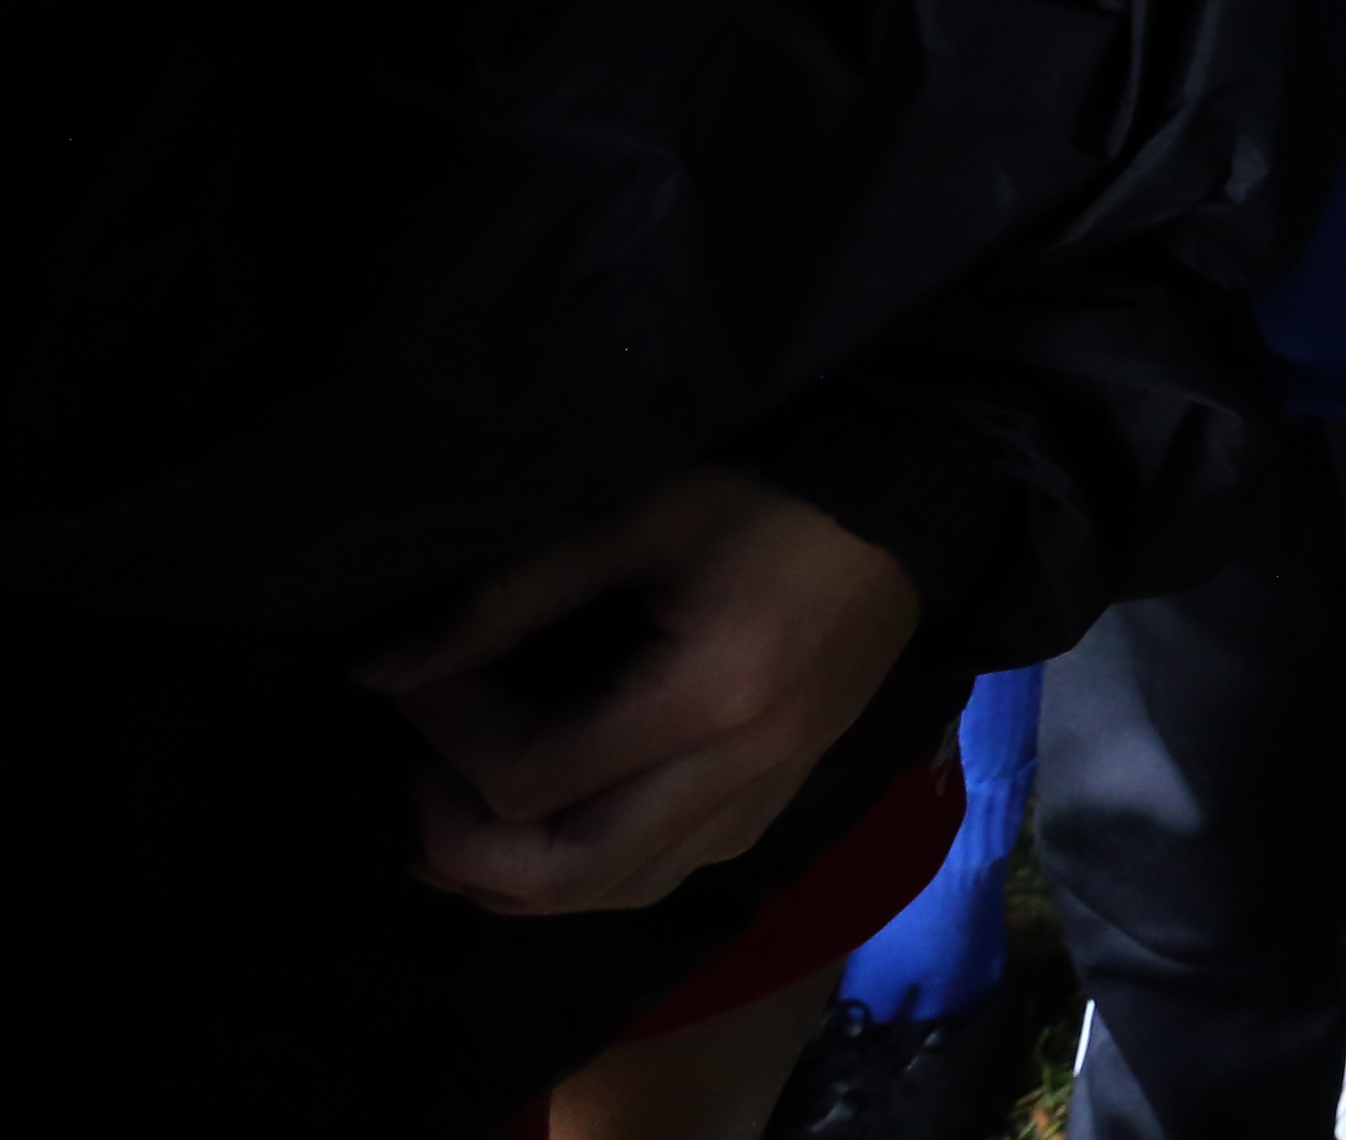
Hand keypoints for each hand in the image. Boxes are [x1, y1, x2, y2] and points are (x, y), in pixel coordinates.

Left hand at [362, 467, 922, 914]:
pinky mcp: (775, 801)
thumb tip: (383, 669)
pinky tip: (551, 829)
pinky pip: (665, 877)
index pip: (534, 777)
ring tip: (460, 823)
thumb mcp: (635, 524)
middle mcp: (734, 774)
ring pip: (615, 894)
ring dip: (517, 882)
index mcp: (704, 701)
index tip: (415, 681)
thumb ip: (507, 598)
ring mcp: (762, 800)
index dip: (449, 736)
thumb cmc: (771, 503)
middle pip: (566, 875)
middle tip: (419, 783)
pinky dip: (588, 877)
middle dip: (464, 847)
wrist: (909, 512)